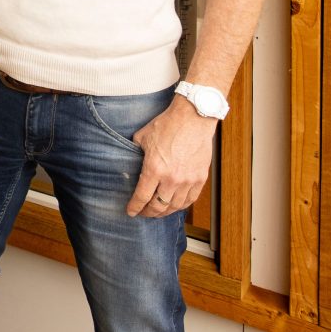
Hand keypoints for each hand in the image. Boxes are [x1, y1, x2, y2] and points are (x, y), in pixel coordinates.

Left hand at [126, 98, 214, 217]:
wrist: (193, 118)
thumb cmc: (167, 125)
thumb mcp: (143, 138)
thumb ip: (135, 153)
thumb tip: (130, 161)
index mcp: (154, 168)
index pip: (141, 197)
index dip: (134, 207)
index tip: (130, 212)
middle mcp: (171, 178)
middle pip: (158, 206)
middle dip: (148, 213)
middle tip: (143, 213)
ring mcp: (188, 180)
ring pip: (174, 206)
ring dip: (164, 212)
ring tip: (158, 211)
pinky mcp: (200, 178)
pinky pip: (190, 200)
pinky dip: (181, 206)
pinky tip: (175, 206)